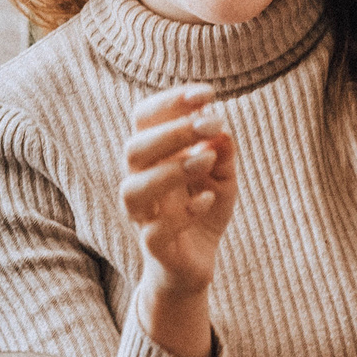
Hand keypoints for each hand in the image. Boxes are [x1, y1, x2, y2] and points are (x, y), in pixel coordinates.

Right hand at [118, 84, 237, 356]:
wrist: (195, 262)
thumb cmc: (203, 206)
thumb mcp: (222, 175)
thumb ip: (222, 151)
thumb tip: (220, 128)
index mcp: (151, 156)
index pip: (144, 118)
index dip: (171, 101)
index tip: (208, 94)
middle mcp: (139, 182)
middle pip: (134, 149)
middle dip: (173, 131)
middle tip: (212, 122)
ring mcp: (144, 215)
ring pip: (133, 189)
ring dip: (170, 170)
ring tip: (205, 160)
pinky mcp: (155, 247)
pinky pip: (156, 230)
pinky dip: (183, 212)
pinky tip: (207, 199)